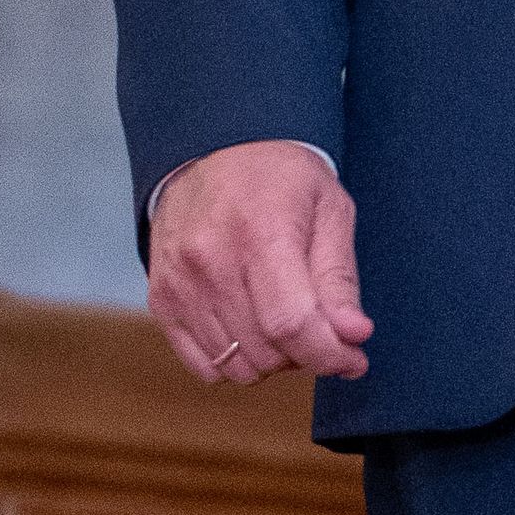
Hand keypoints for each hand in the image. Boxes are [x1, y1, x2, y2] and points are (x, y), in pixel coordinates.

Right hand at [146, 140, 371, 385]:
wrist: (214, 148)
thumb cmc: (280, 177)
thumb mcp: (329, 209)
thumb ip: (340, 278)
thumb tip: (353, 335)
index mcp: (261, 232)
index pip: (291, 323)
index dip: (329, 354)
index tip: (353, 359)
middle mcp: (211, 261)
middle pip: (265, 351)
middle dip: (306, 354)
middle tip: (321, 328)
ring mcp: (180, 284)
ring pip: (235, 366)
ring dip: (271, 361)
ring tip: (283, 322)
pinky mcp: (161, 299)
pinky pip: (202, 366)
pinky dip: (233, 362)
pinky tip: (251, 329)